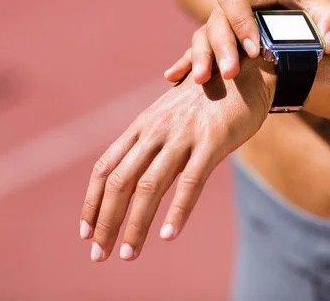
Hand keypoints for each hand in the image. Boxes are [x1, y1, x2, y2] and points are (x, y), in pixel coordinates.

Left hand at [79, 57, 274, 260]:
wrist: (244, 74)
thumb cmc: (207, 100)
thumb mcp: (172, 117)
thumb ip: (154, 144)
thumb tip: (138, 179)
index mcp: (143, 125)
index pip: (106, 167)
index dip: (92, 202)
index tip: (86, 231)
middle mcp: (156, 130)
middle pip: (121, 181)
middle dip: (106, 221)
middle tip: (99, 254)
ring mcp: (183, 135)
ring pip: (150, 186)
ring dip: (135, 225)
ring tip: (128, 254)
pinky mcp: (213, 141)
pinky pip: (191, 182)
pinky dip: (178, 211)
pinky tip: (169, 235)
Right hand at [163, 0, 329, 83]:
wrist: (293, 20)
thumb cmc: (312, 15)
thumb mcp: (329, 13)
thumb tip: (327, 45)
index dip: (241, 20)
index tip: (254, 50)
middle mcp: (235, 7)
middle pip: (216, 20)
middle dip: (221, 46)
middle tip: (232, 73)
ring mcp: (223, 25)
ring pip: (202, 36)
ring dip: (200, 57)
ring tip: (201, 81)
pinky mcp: (217, 44)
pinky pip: (195, 51)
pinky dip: (184, 63)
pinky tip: (172, 77)